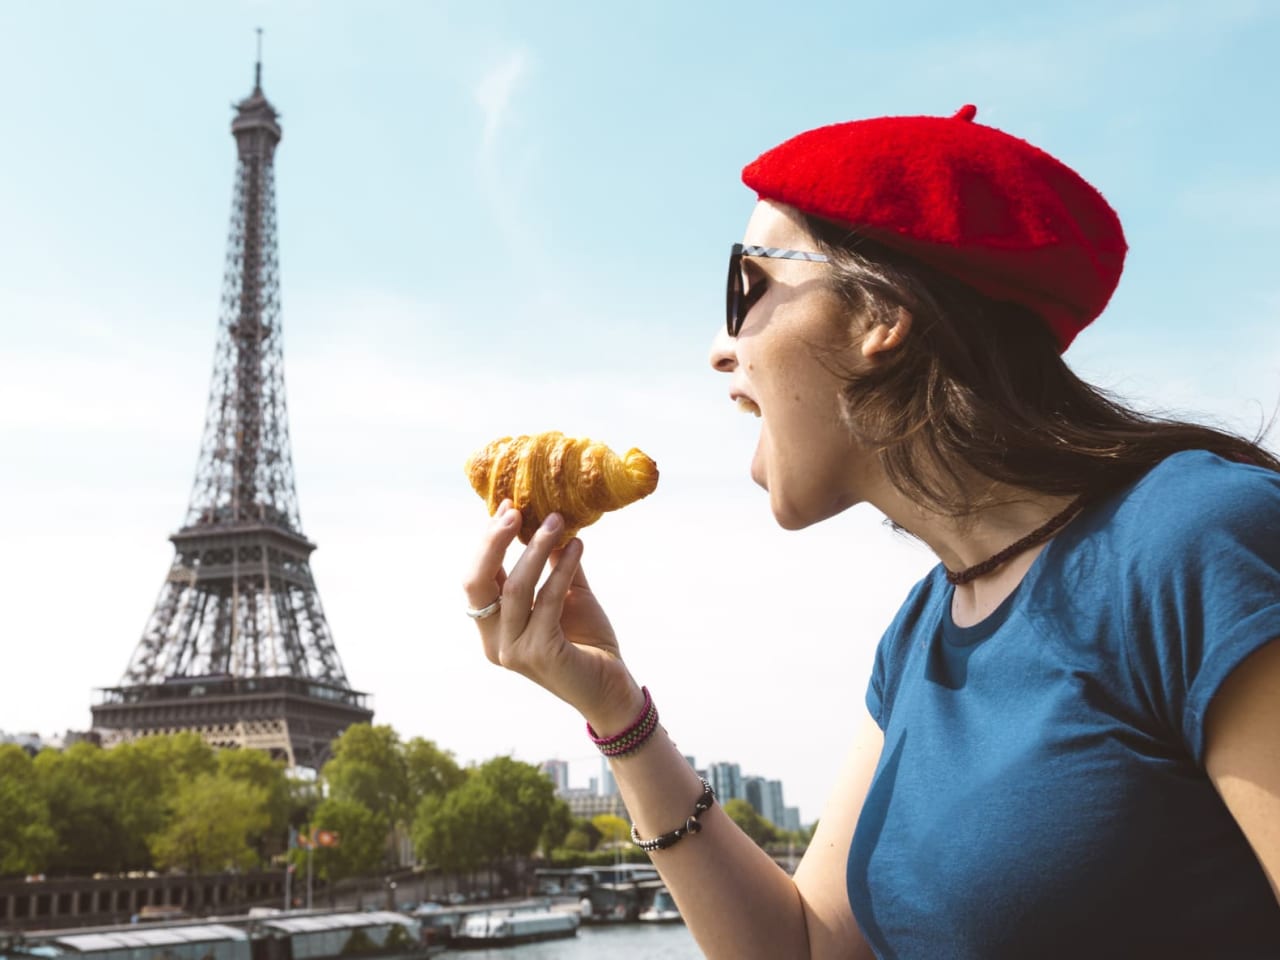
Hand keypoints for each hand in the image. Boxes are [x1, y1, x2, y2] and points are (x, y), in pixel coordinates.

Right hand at [463, 500, 642, 729]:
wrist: (612, 688)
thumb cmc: (587, 642)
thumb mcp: (567, 594)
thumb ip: (553, 563)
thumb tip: (549, 519)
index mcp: (493, 627)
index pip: (478, 578)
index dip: (488, 541)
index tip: (508, 507)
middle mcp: (494, 642)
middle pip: (477, 582)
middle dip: (493, 541)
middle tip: (517, 510)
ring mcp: (513, 651)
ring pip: (515, 588)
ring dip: (536, 548)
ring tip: (559, 521)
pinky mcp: (540, 655)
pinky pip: (548, 600)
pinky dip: (562, 569)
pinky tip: (577, 547)